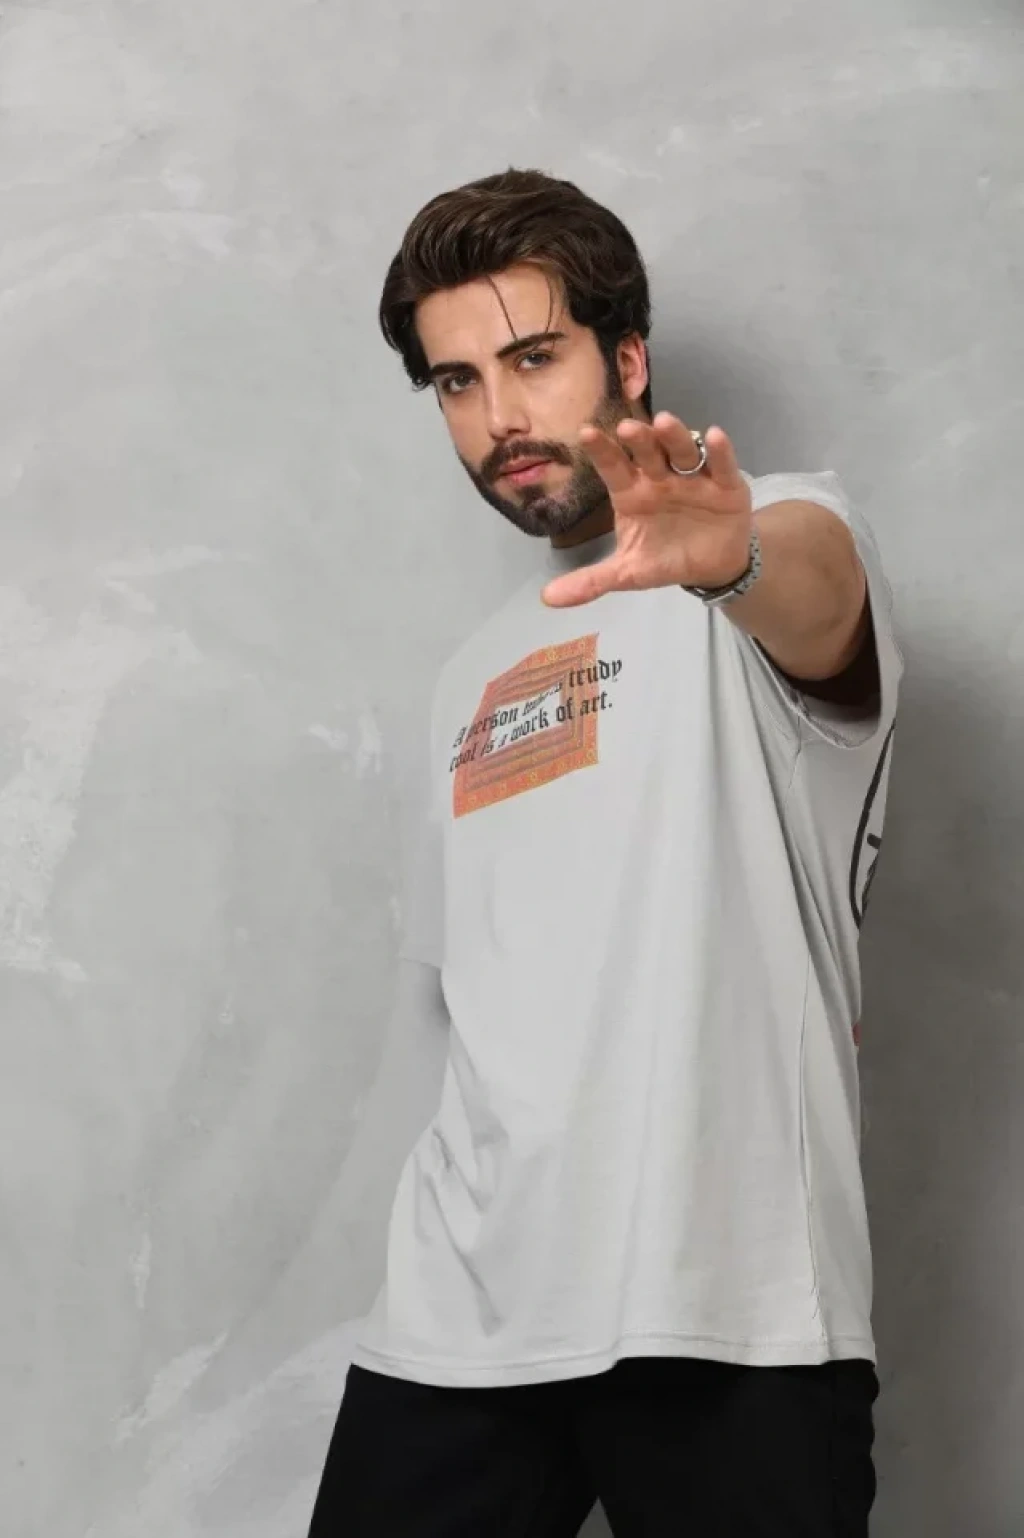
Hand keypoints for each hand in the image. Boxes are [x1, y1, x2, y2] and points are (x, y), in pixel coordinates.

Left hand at [541, 414, 752, 607]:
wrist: (712, 567)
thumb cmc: (665, 558)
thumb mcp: (628, 572)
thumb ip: (591, 581)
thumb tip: (547, 598)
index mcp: (633, 493)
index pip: (613, 468)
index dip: (601, 451)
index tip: (585, 433)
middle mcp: (660, 478)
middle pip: (648, 454)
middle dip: (639, 441)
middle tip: (627, 428)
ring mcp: (693, 478)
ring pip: (683, 452)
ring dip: (674, 437)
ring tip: (664, 423)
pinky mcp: (725, 485)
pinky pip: (722, 465)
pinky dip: (719, 451)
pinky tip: (713, 435)